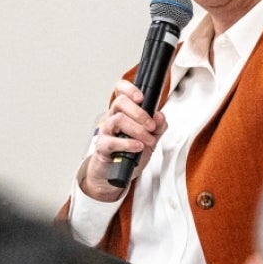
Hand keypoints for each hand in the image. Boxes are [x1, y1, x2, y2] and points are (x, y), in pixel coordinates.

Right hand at [78, 80, 167, 201]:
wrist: (115, 174)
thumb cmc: (129, 153)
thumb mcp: (150, 138)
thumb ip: (158, 126)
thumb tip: (160, 116)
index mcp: (124, 112)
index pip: (121, 90)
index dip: (130, 89)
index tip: (141, 98)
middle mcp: (113, 118)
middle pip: (120, 102)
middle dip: (140, 113)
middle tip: (151, 126)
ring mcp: (106, 132)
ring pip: (118, 119)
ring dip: (138, 130)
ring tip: (147, 141)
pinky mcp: (103, 147)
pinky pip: (112, 141)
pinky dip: (128, 144)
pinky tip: (138, 147)